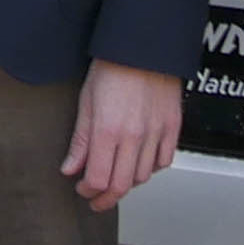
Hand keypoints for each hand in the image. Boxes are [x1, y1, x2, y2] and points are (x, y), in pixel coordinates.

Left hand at [62, 60, 178, 213]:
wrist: (143, 46)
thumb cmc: (113, 66)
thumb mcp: (86, 102)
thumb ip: (80, 141)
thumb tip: (70, 168)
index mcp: (108, 130)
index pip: (98, 179)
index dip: (87, 190)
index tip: (81, 188)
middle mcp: (134, 136)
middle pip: (121, 185)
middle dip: (105, 198)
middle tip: (96, 199)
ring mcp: (156, 133)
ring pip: (144, 177)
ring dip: (127, 183)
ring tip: (115, 177)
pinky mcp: (172, 127)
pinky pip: (164, 161)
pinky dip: (151, 168)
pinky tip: (139, 163)